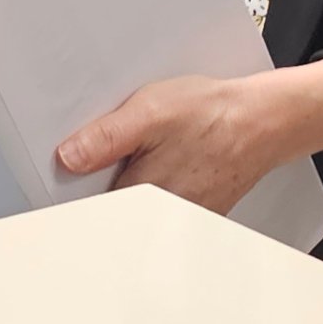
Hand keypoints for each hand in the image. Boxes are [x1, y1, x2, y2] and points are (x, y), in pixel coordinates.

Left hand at [56, 63, 322, 216]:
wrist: (263, 120)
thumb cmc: (212, 115)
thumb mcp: (149, 112)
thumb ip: (106, 139)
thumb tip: (68, 158)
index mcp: (145, 191)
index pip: (94, 208)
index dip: (74, 193)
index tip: (59, 179)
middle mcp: (162, 211)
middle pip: (114, 207)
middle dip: (98, 183)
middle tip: (91, 155)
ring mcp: (182, 212)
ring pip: (137, 203)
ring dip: (124, 182)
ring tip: (132, 153)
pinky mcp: (195, 205)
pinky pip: (160, 199)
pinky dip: (151, 181)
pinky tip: (157, 158)